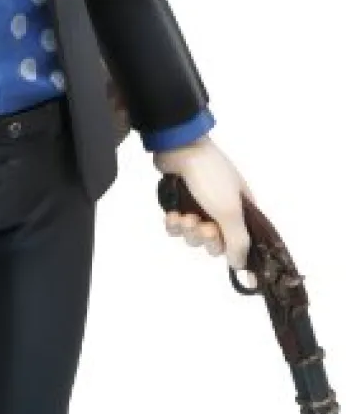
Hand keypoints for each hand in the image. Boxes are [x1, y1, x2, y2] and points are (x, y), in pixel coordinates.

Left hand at [153, 135, 254, 273]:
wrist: (180, 149)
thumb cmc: (211, 177)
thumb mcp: (230, 210)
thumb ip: (238, 240)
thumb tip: (241, 265)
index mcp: (241, 210)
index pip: (241, 241)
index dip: (231, 248)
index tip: (225, 249)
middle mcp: (222, 210)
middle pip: (215, 242)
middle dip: (206, 238)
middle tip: (202, 226)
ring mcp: (200, 206)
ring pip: (194, 236)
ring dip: (188, 230)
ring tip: (185, 216)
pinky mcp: (179, 203)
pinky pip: (177, 226)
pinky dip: (174, 224)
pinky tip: (172, 215)